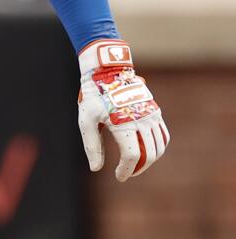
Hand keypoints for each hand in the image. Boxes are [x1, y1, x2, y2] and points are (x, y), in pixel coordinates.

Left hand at [76, 38, 168, 180]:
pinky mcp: (156, 112)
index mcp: (124, 123)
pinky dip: (158, 147)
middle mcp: (142, 120)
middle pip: (149, 155)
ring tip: (134, 164)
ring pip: (159, 147)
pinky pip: (163, 136)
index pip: (133, 156)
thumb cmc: (93, 96)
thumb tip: (96, 169)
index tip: (119, 176)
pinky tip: (147, 151)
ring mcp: (152, 115)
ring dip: (149, 160)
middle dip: (138, 168)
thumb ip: (91, 145)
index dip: (127, 170)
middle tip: (126, 173)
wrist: (108, 72)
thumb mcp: (85, 120)